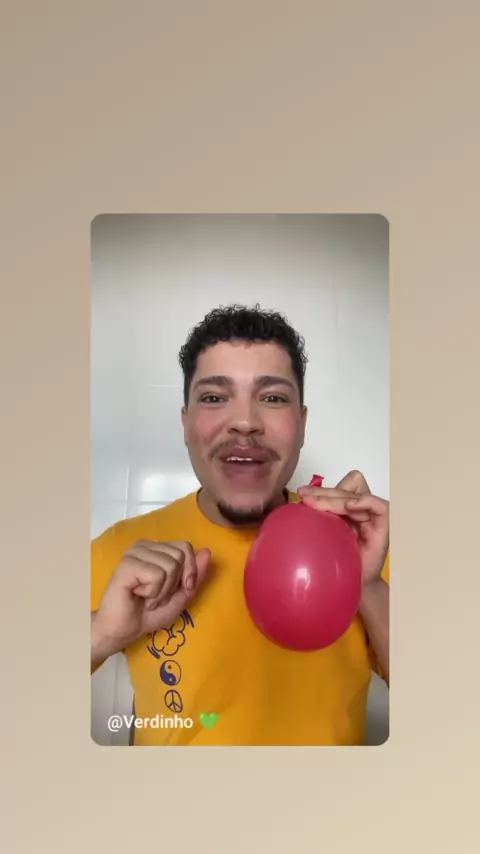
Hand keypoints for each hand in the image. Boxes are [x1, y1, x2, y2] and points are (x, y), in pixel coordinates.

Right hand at [92, 540, 210, 660]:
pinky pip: (157, 575)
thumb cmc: (149, 613)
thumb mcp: (181, 595)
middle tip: (156, 595)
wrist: (124, 630)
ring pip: (170, 565)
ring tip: (147, 597)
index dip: (189, 571)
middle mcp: (145, 545)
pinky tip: (138, 595)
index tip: (177, 589)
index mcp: (157, 548)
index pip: (185, 546)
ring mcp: (134, 553)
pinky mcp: (127, 564)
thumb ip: (195, 575)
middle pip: (180, 555)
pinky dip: (153, 593)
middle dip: (174, 584)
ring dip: (162, 591)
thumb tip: (207, 552)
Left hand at [297, 470, 388, 586]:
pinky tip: (349, 507)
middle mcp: (362, 508)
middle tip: (305, 499)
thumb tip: (297, 502)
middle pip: (347, 486)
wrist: (353, 584)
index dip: (322, 488)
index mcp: (348, 508)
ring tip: (317, 505)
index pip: (340, 486)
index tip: (302, 494)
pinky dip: (364, 502)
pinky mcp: (384, 526)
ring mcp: (373, 516)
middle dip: (324, 492)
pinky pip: (379, 506)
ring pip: (358, 493)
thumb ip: (317, 517)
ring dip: (336, 498)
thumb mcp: (322, 535)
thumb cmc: (338, 562)